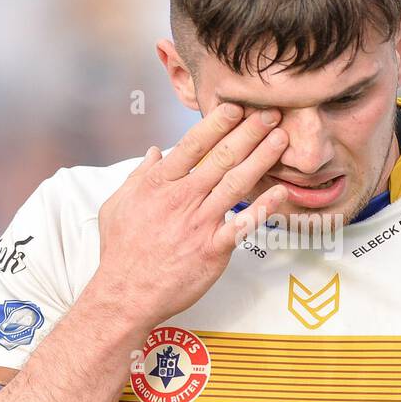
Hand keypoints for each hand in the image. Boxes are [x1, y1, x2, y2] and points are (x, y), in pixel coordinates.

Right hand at [90, 102, 289, 327]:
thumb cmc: (121, 251)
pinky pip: (244, 224)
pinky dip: (264, 207)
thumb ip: (139, 175)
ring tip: (281, 138)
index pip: (193, 145)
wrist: (126, 294)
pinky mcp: (213, 249)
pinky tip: (282, 191)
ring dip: (261, 158)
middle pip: (221, 158)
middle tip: (271, 113)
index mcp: (159, 184)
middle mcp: (182, 199)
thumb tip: (155, 151)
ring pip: (236, 183)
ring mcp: (199, 224)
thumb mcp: (118, 204)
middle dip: (248, 132)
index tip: (236, 106)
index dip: (216, 123)